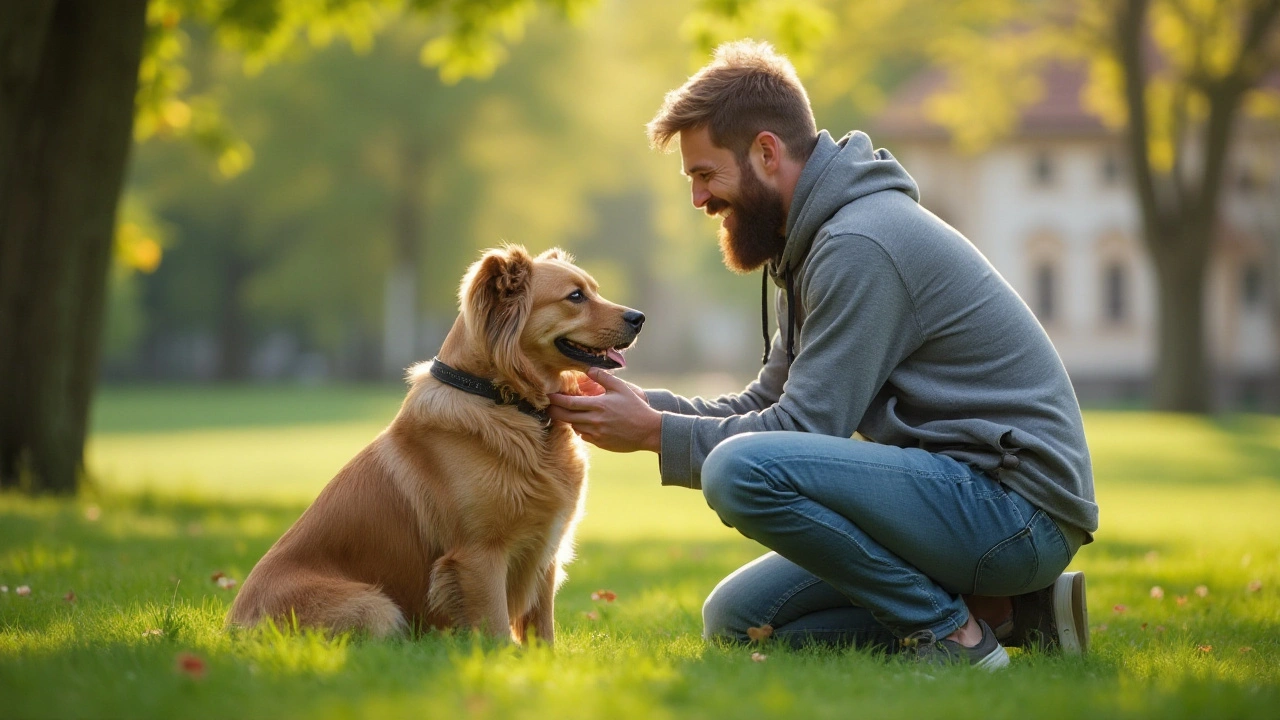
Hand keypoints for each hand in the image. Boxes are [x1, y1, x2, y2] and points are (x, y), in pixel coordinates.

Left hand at [546, 368, 661, 452]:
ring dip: (568, 420)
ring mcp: (596, 434)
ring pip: (573, 427)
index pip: (569, 402)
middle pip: (566, 417)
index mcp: (598, 405)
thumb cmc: (636, 407)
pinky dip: (579, 429)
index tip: (548, 395)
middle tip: (547, 406)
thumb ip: (603, 377)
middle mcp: (594, 421)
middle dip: (554, 411)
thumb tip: (589, 369)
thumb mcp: (621, 388)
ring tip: (564, 413)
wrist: (648, 431)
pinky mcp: (600, 443)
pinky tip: (581, 423)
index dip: (556, 399)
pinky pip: (583, 436)